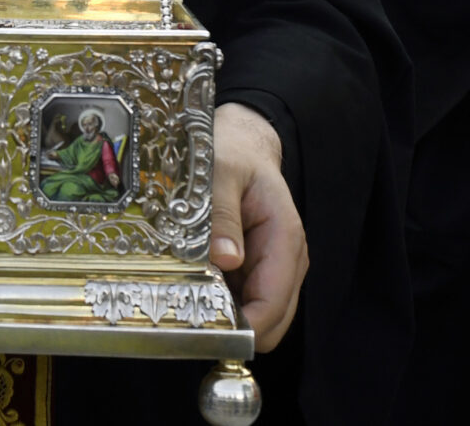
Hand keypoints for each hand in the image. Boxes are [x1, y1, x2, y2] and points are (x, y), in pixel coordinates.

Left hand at [211, 102, 306, 351]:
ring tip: (183, 300)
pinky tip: (190, 287)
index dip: (244, 326)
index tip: (205, 327)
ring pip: (253, 315)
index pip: (273, 305)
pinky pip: (239, 299)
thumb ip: (223, 213)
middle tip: (186, 315)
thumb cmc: (233, 152)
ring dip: (223, 315)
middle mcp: (285, 261)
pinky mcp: (254, 269)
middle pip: (269, 321)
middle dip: (233, 325)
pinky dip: (218, 301)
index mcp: (285, 239)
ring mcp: (270, 268)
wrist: (241, 142)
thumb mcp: (221, 172)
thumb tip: (226, 259)